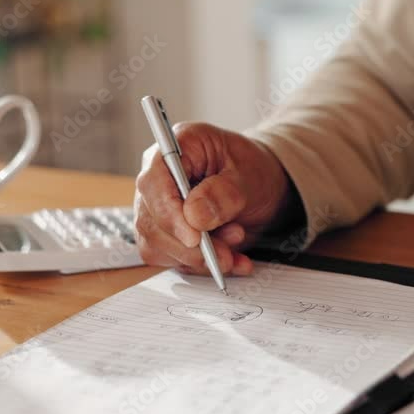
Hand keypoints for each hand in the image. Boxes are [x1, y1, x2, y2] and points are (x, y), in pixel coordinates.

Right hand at [134, 122, 297, 275]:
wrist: (262, 186)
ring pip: (158, 246)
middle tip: (225, 254)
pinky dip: (204, 265)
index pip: (153, 183)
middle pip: (151, 221)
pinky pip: (174, 258)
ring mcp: (158, 207)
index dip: (169, 214)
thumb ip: (224, 193)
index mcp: (178, 148)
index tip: (194, 237)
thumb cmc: (253, 171)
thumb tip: (194, 216)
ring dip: (199, 258)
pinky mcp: (166, 233)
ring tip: (233, 251)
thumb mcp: (250, 176)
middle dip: (190, 246)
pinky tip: (231, 260)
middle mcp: (160, 178)